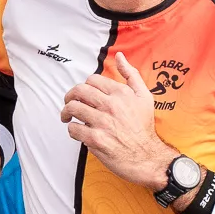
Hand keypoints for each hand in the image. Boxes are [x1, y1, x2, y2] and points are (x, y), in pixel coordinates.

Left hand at [60, 51, 173, 191]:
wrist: (147, 157)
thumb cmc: (144, 128)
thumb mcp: (144, 96)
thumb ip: (131, 74)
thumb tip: (120, 56)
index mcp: (121, 93)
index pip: (92, 80)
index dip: (85, 86)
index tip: (84, 95)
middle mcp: (111, 105)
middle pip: (78, 91)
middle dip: (69, 96)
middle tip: (69, 103)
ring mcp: (102, 122)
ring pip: (73, 109)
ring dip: (66, 113)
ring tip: (67, 117)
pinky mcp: (96, 140)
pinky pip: (74, 129)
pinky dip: (72, 130)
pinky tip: (77, 132)